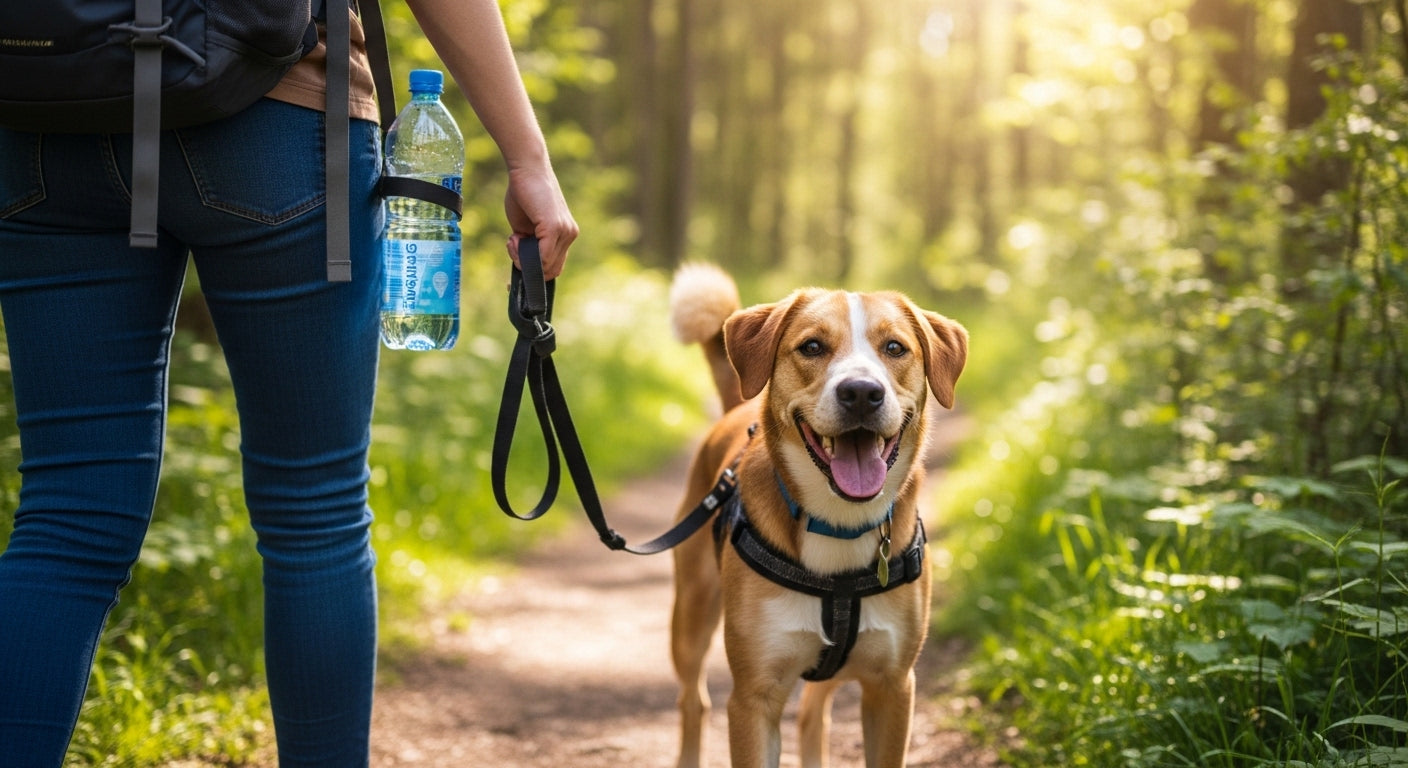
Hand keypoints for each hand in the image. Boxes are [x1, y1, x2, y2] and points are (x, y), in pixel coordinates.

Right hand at [504, 165, 576, 280]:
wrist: (527, 169)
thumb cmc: (524, 193)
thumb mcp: (527, 226)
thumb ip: (530, 244)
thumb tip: (525, 263)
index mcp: (565, 235)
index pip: (555, 267)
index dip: (536, 273)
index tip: (517, 265)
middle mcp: (570, 234)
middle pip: (550, 271)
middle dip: (526, 265)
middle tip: (513, 244)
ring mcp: (565, 232)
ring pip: (545, 266)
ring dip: (521, 258)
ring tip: (513, 239)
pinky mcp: (555, 228)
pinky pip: (542, 257)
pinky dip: (523, 253)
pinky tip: (514, 237)